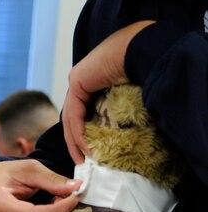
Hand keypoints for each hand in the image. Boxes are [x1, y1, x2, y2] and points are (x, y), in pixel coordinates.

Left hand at [63, 21, 154, 163]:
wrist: (139, 50)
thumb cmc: (141, 67)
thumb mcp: (128, 93)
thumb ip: (120, 108)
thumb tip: (128, 127)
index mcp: (91, 80)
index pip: (81, 111)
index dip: (82, 132)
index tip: (89, 152)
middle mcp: (81, 80)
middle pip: (71, 116)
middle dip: (74, 141)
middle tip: (81, 161)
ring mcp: (77, 80)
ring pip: (70, 118)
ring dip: (75, 142)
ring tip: (82, 160)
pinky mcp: (77, 83)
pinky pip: (75, 114)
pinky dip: (79, 133)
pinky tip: (86, 148)